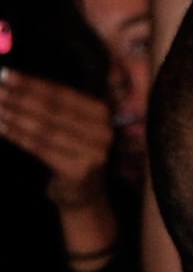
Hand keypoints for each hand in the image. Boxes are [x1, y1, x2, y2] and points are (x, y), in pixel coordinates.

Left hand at [0, 66, 115, 209]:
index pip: (62, 94)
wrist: (84, 196)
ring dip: (16, 116)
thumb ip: (53, 106)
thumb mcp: (71, 125)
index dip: (32, 84)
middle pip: (52, 111)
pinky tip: (3, 127)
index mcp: (102, 114)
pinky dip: (19, 137)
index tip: (6, 75)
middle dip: (20, 98)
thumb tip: (15, 82)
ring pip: (45, 129)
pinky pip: (41, 149)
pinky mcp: (78, 172)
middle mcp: (103, 133)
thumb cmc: (71, 153)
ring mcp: (93, 154)